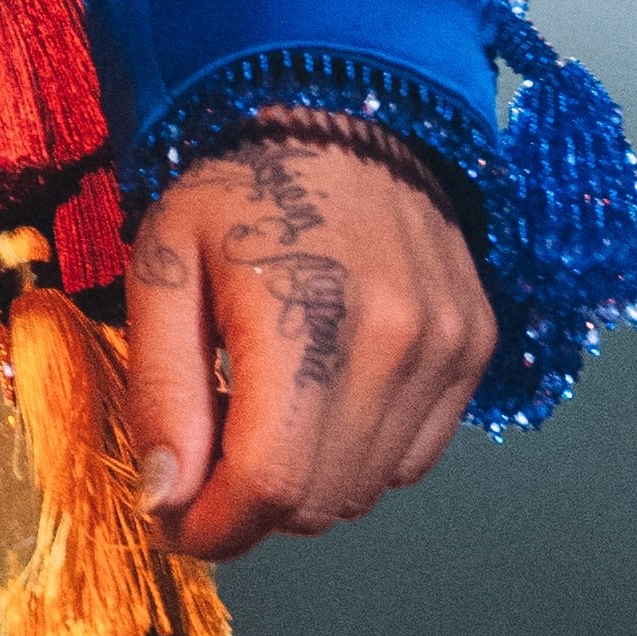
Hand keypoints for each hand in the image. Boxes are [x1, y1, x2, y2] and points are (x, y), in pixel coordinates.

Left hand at [125, 125, 492, 560]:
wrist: (340, 109)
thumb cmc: (236, 183)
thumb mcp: (163, 264)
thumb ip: (161, 390)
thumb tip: (166, 500)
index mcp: (304, 316)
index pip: (270, 485)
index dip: (213, 527)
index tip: (173, 518)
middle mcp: (394, 342)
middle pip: (321, 501)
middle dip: (252, 506)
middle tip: (207, 456)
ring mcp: (447, 347)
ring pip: (367, 489)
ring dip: (306, 480)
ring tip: (263, 409)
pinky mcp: (475, 347)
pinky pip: (414, 456)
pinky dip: (360, 451)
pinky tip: (323, 392)